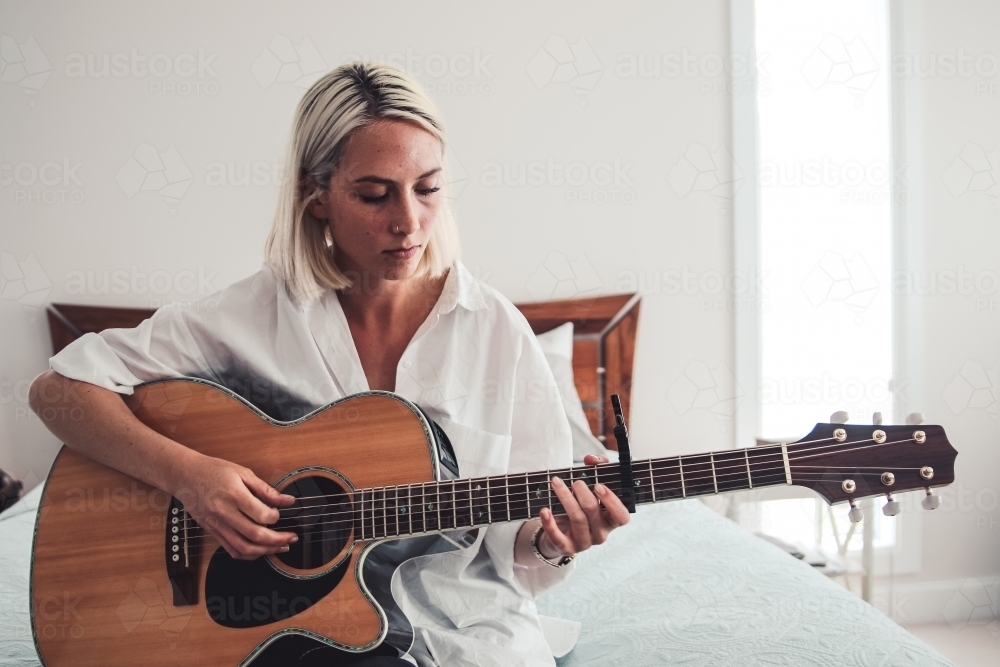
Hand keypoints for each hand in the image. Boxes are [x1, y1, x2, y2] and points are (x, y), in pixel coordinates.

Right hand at [171, 454, 297, 559]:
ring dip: (265, 551)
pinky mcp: (212, 531)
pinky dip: (248, 554)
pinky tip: (260, 550)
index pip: (261, 515)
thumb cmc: (214, 471)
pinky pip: (231, 550)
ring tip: (280, 548)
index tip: (279, 513)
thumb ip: (266, 490)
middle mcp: (224, 513)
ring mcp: (217, 525)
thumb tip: (288, 500)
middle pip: (255, 535)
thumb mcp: (243, 473)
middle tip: (291, 538)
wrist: (185, 475)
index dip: (276, 517)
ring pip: (243, 548)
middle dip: (278, 540)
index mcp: (234, 495)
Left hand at [537, 454, 630, 557]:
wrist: (562, 531)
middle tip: (576, 482)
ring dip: (565, 498)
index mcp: (611, 520)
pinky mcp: (567, 547)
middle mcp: (600, 533)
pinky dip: (550, 523)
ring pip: (577, 520)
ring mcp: (584, 542)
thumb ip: (597, 467)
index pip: (621, 516)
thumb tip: (590, 459)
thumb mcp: (593, 485)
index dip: (612, 502)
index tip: (599, 486)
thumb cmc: (582, 504)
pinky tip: (544, 510)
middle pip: (594, 513)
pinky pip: (558, 538)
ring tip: (557, 483)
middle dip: (583, 494)